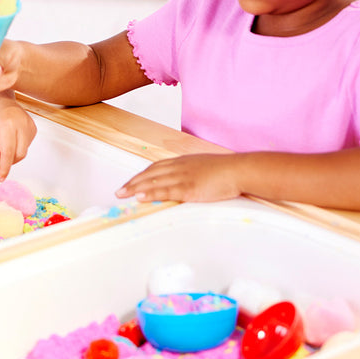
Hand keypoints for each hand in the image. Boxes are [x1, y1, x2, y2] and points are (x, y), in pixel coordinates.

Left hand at [0, 91, 36, 177]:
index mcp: (8, 124)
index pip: (8, 152)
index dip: (4, 167)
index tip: (0, 178)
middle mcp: (22, 125)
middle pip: (18, 155)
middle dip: (6, 160)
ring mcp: (30, 126)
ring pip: (22, 152)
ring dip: (11, 153)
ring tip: (1, 140)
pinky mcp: (33, 128)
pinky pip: (25, 146)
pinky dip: (16, 147)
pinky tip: (9, 137)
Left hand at [116, 154, 239, 203]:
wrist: (239, 170)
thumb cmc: (227, 171)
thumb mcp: (205, 168)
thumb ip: (193, 173)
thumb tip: (188, 182)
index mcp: (183, 162)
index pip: (156, 167)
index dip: (141, 175)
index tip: (131, 182)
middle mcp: (179, 167)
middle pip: (150, 173)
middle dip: (133, 182)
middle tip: (119, 191)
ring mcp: (183, 177)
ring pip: (153, 181)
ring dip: (136, 188)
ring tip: (123, 195)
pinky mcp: (188, 188)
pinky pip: (165, 190)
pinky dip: (150, 193)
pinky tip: (140, 197)